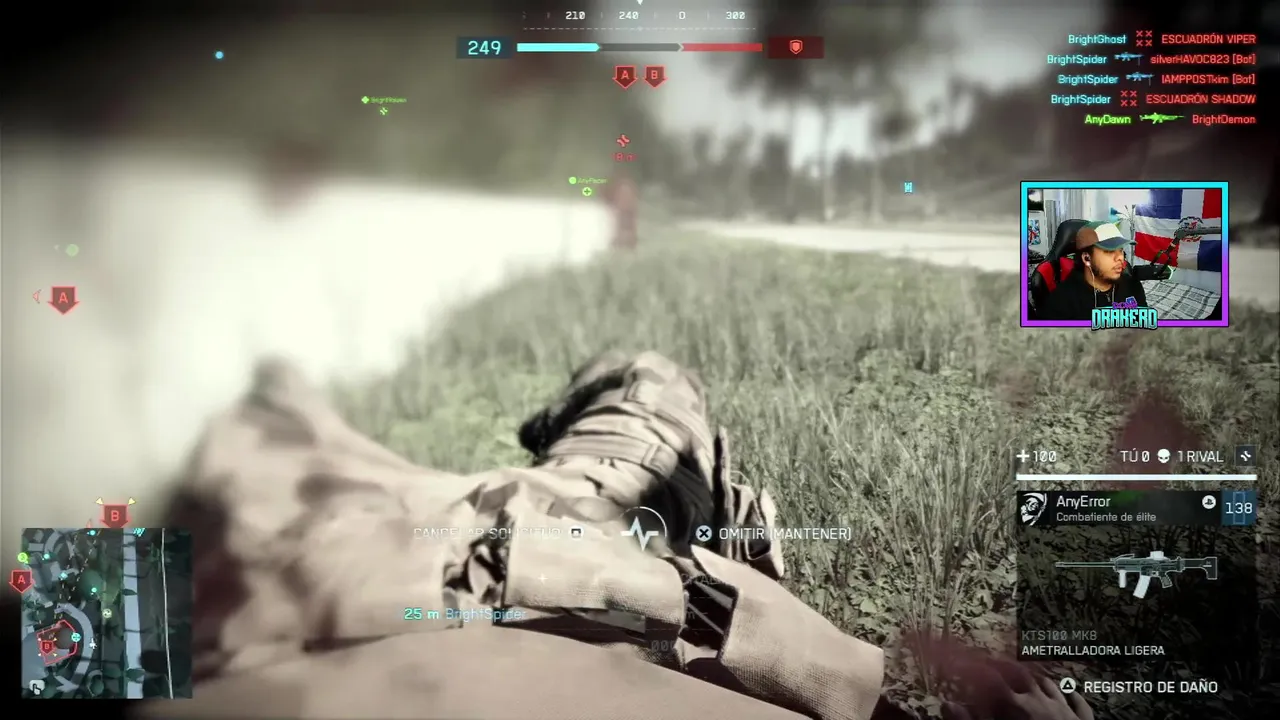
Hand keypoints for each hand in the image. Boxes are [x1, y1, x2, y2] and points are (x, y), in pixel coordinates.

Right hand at [910, 634, 1091, 719]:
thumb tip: (947, 705)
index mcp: (1016, 706)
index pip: (993, 679)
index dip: (979, 668)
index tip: (967, 663)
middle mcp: (1040, 701)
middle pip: (1021, 675)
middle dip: (1005, 666)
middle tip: (993, 662)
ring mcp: (1065, 710)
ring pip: (1050, 685)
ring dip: (1037, 678)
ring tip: (1028, 675)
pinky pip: (1079, 703)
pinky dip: (1072, 696)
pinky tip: (1070, 692)